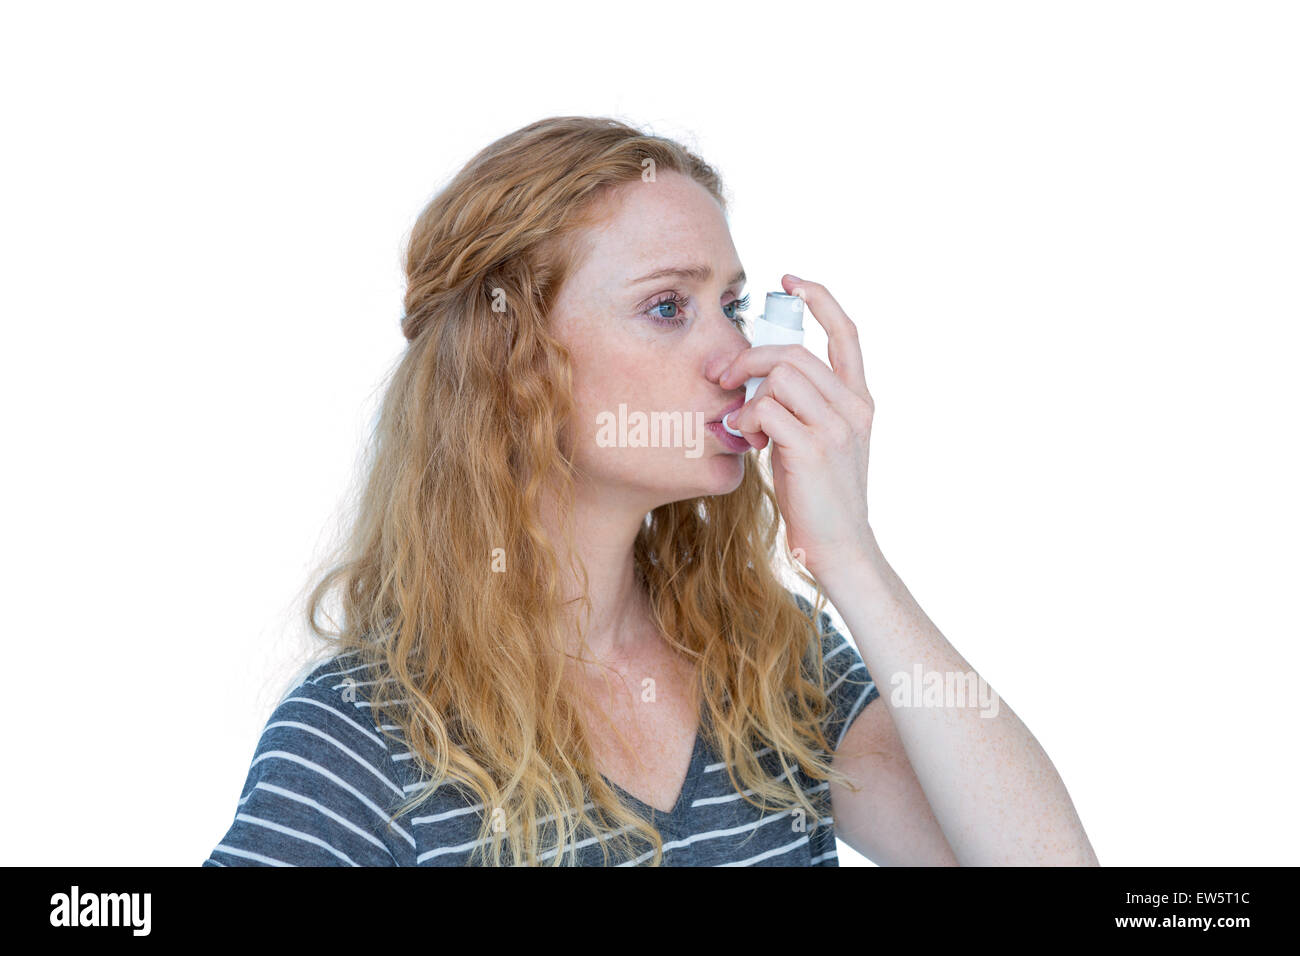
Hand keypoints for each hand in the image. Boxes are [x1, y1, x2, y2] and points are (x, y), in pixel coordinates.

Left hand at [719, 275, 874, 579]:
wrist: (839, 548)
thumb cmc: (818, 498)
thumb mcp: (818, 443)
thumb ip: (800, 407)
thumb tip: (758, 381)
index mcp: (859, 401)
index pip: (847, 333)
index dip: (820, 298)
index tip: (790, 279)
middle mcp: (853, 407)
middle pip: (794, 352)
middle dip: (750, 355)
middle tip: (722, 374)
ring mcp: (836, 426)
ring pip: (780, 374)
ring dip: (746, 392)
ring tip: (739, 421)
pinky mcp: (813, 447)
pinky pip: (766, 408)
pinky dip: (745, 419)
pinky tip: (744, 439)